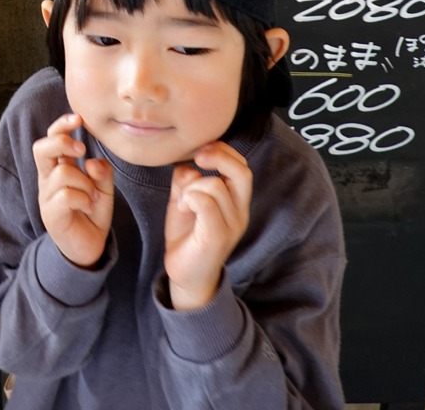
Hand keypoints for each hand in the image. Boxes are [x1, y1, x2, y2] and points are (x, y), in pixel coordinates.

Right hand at [32, 113, 113, 268]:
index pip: (50, 138)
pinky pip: (67, 196)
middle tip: (82, 150)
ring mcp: (47, 197)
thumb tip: (92, 161)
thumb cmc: (92, 213)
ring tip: (92, 196)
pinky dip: (84, 199)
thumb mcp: (103, 188)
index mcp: (58, 168)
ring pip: (63, 173)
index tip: (79, 118)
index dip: (61, 125)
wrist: (89, 248)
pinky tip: (89, 208)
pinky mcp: (51, 215)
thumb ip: (102, 172)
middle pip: (42, 148)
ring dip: (85, 182)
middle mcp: (48, 180)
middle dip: (63, 142)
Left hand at [164, 141, 251, 309]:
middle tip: (198, 158)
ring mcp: (231, 226)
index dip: (223, 150)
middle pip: (242, 172)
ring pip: (216, 185)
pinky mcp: (217, 237)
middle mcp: (240, 212)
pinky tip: (182, 208)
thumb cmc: (187, 235)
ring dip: (192, 186)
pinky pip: (206, 203)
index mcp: (236, 201)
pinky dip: (189, 198)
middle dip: (218, 156)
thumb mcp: (185, 199)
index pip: (242, 166)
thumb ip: (187, 179)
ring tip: (183, 201)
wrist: (185, 275)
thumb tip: (187, 164)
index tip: (201, 149)